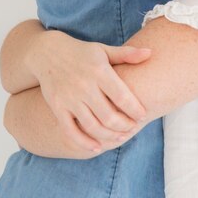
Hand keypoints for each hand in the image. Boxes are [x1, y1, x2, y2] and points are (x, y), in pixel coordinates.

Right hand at [33, 31, 150, 151]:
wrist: (47, 53)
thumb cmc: (81, 53)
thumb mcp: (104, 50)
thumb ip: (126, 54)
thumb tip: (150, 53)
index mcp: (99, 71)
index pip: (122, 97)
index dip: (135, 110)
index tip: (142, 115)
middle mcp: (84, 86)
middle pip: (109, 116)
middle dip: (124, 126)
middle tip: (133, 129)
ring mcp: (69, 98)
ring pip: (92, 126)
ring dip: (109, 136)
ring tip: (120, 138)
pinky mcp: (57, 108)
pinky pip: (71, 131)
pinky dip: (84, 142)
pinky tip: (97, 147)